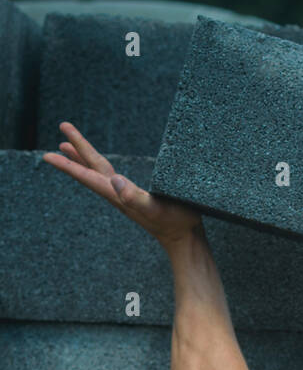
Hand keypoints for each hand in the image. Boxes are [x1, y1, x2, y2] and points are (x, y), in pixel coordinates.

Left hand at [43, 122, 201, 247]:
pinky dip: (101, 168)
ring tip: (68, 146)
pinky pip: (112, 178)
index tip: (49, 154)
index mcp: (119, 194)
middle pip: (91, 168)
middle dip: (76, 149)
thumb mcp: (156, 208)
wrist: (186, 240)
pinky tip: (105, 167)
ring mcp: (127, 196)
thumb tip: (115, 181)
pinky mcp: (137, 197)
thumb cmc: (176, 223)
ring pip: (99, 173)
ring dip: (84, 159)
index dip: (69, 164)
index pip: (88, 176)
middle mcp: (119, 194)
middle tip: (62, 129)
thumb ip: (135, 197)